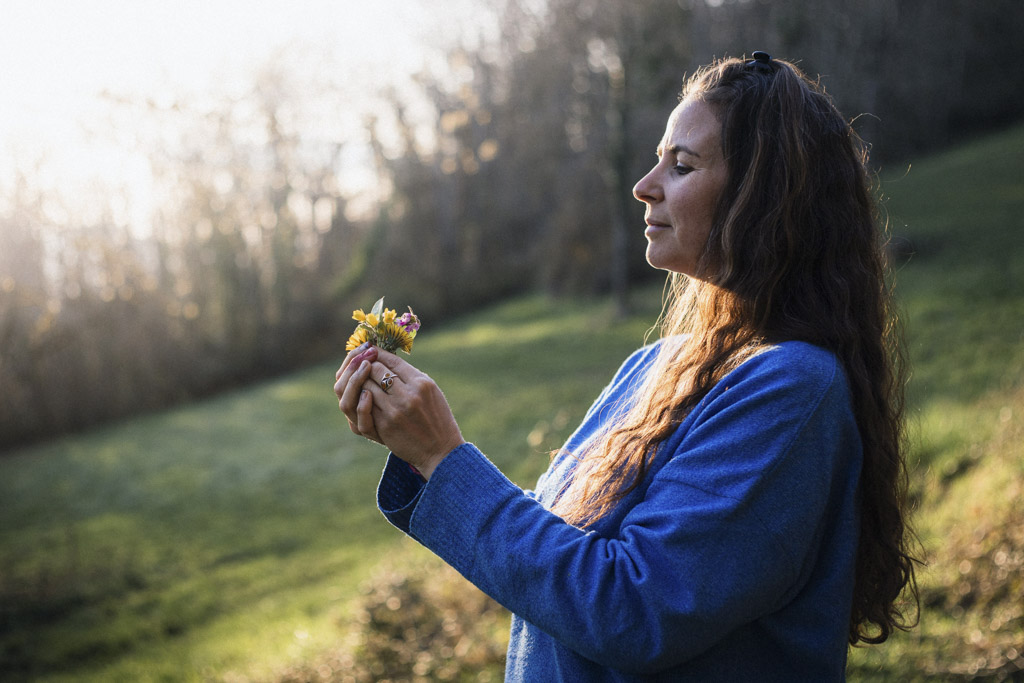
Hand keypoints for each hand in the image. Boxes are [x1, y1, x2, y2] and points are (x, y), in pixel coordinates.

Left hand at [335, 346, 464, 478]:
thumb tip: (387, 359)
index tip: (371, 351)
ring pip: (366, 386)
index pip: (392, 360)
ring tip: (362, 380)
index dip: (378, 354)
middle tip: (363, 365)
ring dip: (361, 382)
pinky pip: (364, 406)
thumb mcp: (432, 391)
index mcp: (421, 383)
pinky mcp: (385, 425)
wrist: (440, 450)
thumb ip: (411, 376)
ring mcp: (394, 410)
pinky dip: (361, 399)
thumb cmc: (437, 418)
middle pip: (375, 369)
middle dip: (367, 366)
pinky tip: (364, 396)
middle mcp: (408, 394)